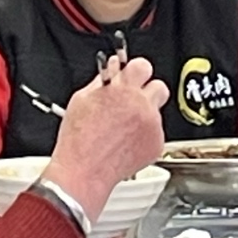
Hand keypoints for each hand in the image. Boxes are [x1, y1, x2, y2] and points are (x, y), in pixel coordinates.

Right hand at [44, 53, 168, 225]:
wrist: (85, 172)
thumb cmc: (79, 139)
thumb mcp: (82, 99)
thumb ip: (103, 79)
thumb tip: (113, 68)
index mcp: (124, 89)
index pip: (143, 65)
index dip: (135, 71)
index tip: (131, 77)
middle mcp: (142, 105)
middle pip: (158, 86)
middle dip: (146, 91)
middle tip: (131, 101)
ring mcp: (152, 125)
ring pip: (156, 110)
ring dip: (145, 114)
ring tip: (124, 127)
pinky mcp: (157, 144)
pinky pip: (156, 132)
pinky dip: (145, 135)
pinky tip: (126, 142)